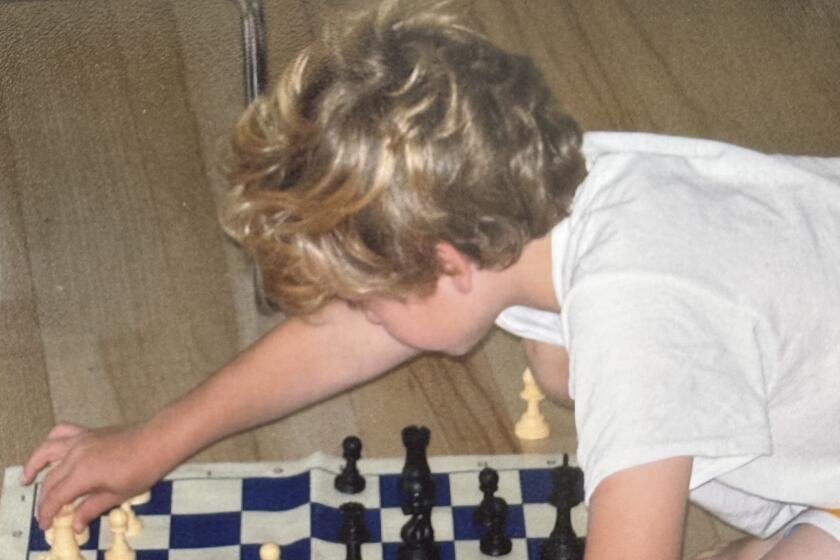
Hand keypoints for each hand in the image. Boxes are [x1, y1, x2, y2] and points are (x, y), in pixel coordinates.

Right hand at [22, 422, 164, 532]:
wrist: (158, 441)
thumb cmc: (142, 469)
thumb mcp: (118, 494)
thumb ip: (92, 508)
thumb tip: (75, 524)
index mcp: (82, 474)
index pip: (56, 497)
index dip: (47, 512)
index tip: (46, 525)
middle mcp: (75, 455)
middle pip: (51, 479)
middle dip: (44, 498)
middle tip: (46, 513)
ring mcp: (80, 440)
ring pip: (47, 451)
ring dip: (34, 464)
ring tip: (27, 478)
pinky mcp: (88, 431)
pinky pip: (62, 431)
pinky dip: (51, 439)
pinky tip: (50, 448)